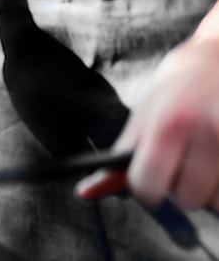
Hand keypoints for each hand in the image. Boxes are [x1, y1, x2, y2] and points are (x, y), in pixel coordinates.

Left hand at [76, 33, 218, 212]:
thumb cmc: (177, 88)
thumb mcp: (143, 116)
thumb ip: (119, 159)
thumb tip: (85, 192)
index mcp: (167, 125)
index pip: (148, 185)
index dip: (145, 191)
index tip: (148, 184)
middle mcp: (206, 134)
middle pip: (188, 199)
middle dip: (181, 190)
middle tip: (180, 166)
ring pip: (217, 203)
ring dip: (209, 192)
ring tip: (203, 164)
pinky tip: (217, 164)